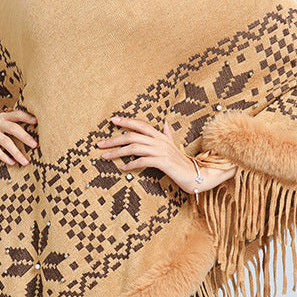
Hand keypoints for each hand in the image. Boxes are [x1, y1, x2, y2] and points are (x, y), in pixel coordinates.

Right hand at [0, 109, 37, 166]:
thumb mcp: (6, 137)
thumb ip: (16, 135)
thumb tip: (36, 143)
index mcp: (3, 117)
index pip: (17, 114)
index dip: (27, 117)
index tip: (37, 122)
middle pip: (13, 127)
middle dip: (25, 137)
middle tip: (35, 145)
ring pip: (5, 140)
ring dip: (16, 152)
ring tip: (25, 162)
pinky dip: (4, 157)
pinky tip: (12, 163)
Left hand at [96, 115, 233, 193]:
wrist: (196, 175)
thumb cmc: (182, 162)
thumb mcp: (174, 146)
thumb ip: (167, 134)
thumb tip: (164, 123)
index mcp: (161, 136)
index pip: (141, 124)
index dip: (127, 121)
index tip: (113, 121)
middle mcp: (160, 141)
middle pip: (133, 136)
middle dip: (114, 139)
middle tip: (100, 144)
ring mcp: (161, 151)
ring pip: (134, 148)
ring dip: (118, 152)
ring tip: (105, 157)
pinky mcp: (163, 163)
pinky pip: (143, 161)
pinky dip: (131, 164)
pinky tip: (123, 168)